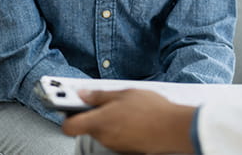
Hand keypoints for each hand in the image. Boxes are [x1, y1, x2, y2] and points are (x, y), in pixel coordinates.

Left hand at [61, 89, 196, 153]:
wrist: (176, 128)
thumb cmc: (152, 110)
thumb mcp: (123, 93)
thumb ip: (99, 95)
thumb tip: (82, 94)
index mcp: (98, 122)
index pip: (68, 126)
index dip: (66, 115)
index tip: (67, 104)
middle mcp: (104, 137)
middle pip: (87, 127)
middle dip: (92, 115)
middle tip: (103, 101)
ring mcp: (116, 145)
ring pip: (103, 132)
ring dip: (107, 121)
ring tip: (123, 108)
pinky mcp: (127, 149)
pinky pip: (116, 137)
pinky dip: (119, 128)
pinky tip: (132, 119)